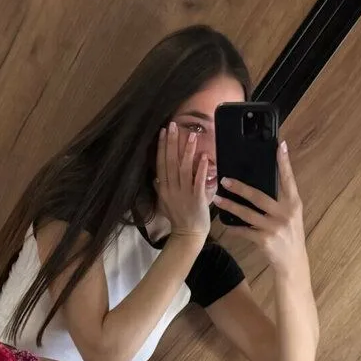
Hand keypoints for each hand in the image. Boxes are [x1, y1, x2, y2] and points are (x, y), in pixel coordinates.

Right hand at [155, 121, 209, 241]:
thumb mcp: (165, 202)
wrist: (188, 234)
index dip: (161, 147)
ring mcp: (184, 194)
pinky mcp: (197, 199)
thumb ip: (161, 188)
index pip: (161, 164)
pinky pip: (198, 181)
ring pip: (184, 169)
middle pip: (170, 162)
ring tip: (191, 135)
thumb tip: (157, 176)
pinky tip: (203, 156)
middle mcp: (172, 189)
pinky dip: (201, 168)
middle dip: (172, 143)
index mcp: (164, 188)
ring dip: (187, 151)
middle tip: (173, 125)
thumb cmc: (178, 218)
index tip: (163, 132)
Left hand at [212, 141, 308, 278]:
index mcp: (294, 204)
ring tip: (218, 199)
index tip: (279, 146)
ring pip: (247, 213)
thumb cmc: (290, 236)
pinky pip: (244, 231)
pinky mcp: (264, 240)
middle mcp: (285, 213)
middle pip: (259, 196)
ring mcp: (274, 227)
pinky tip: (224, 222)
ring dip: (230, 206)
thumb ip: (282, 201)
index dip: (284, 163)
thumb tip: (266, 182)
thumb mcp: (292, 216)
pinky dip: (233, 227)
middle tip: (225, 179)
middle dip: (240, 187)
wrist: (292, 263)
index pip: (288, 179)